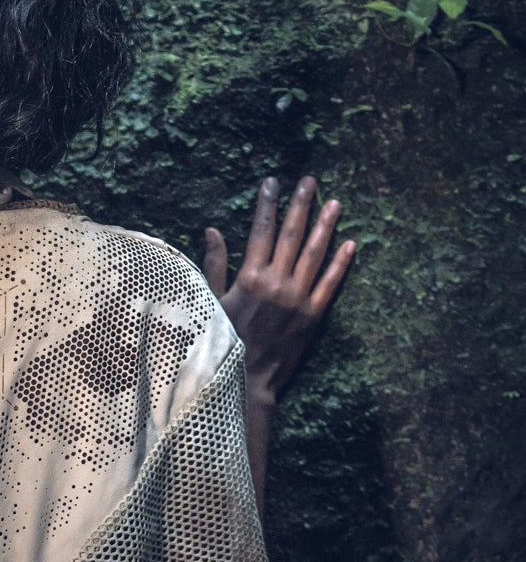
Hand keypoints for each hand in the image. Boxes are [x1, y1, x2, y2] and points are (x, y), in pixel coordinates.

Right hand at [203, 175, 354, 402]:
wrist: (248, 380)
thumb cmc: (224, 341)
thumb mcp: (212, 301)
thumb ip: (215, 265)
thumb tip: (212, 230)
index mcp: (250, 277)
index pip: (261, 231)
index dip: (268, 204)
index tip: (272, 183)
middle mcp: (276, 283)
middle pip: (291, 235)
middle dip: (300, 205)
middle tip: (309, 181)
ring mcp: (298, 298)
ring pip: (315, 254)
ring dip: (325, 226)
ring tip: (334, 203)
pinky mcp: (314, 316)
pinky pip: (331, 284)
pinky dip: (341, 263)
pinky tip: (350, 244)